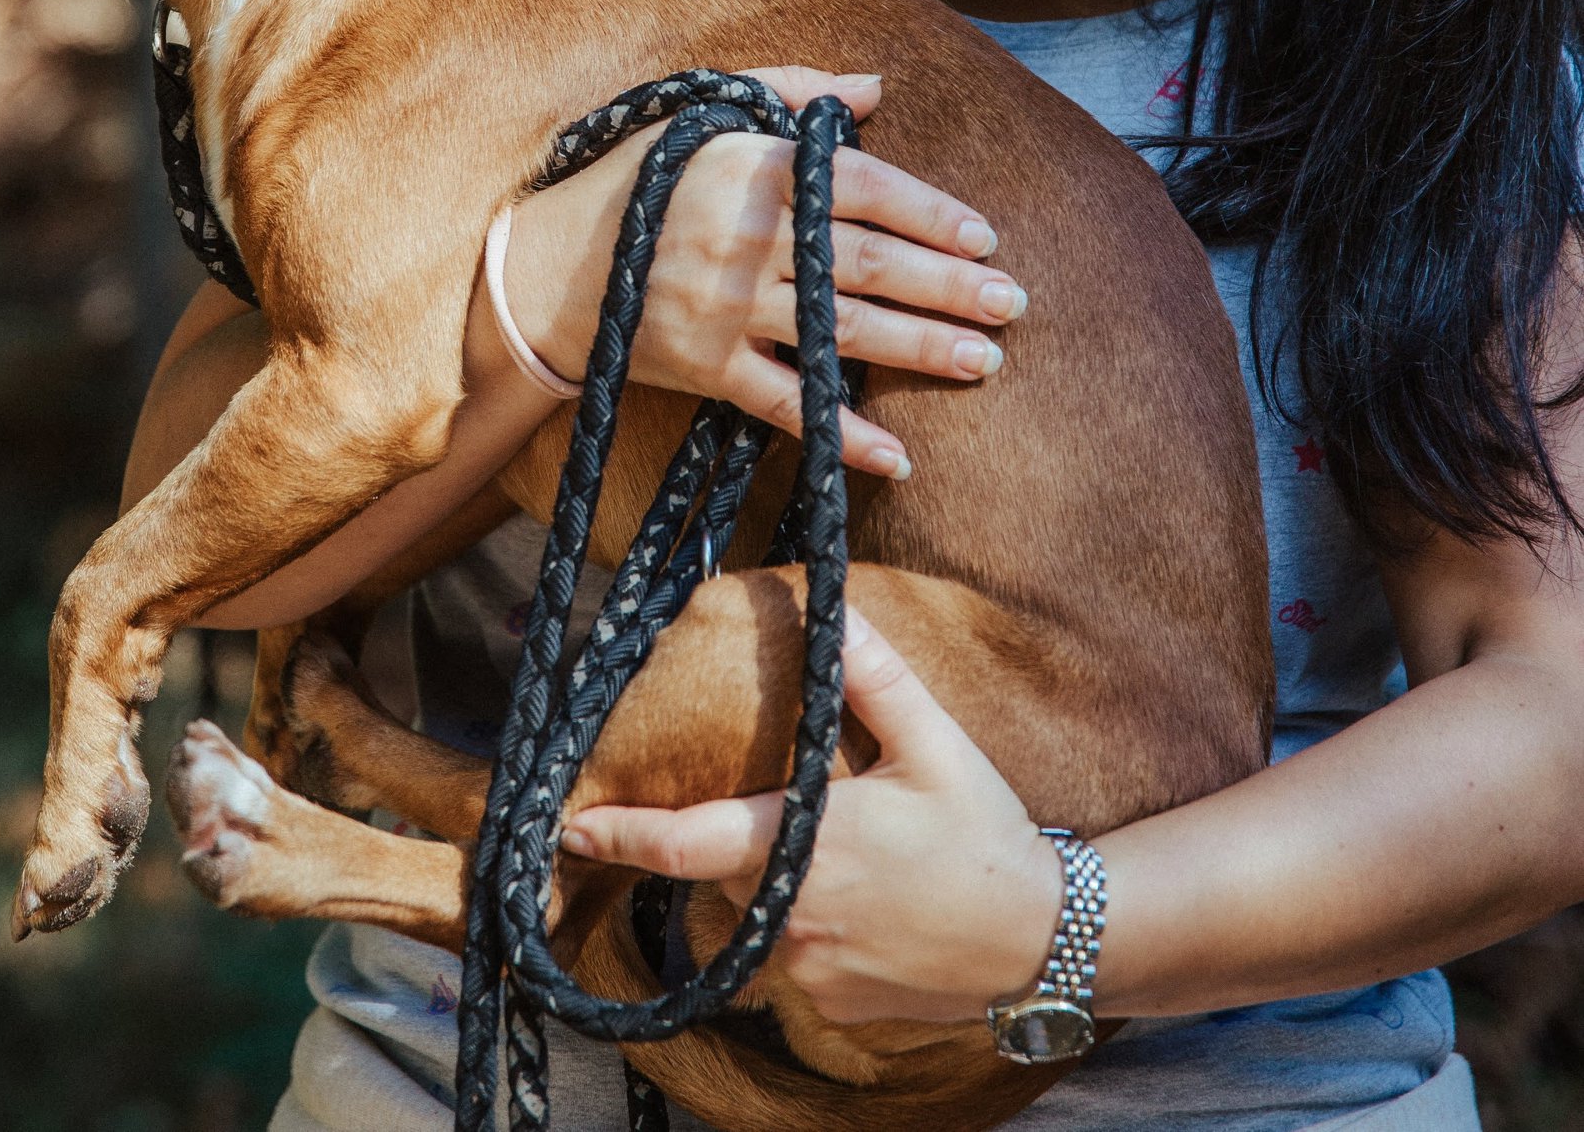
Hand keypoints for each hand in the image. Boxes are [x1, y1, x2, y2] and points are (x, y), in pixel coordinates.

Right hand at [502, 69, 1025, 476]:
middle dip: (948, 286)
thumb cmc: (634, 179)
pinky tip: (897, 455)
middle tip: (1011, 303)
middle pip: (868, 263)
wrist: (543, 266)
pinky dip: (840, 432)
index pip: (862, 186)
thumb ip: (791, 92)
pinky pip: (785, 403)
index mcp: (750, 168)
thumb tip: (875, 86)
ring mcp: (724, 307)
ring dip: (921, 350)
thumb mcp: (702, 115)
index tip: (982, 236)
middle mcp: (744, 237)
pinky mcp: (704, 365)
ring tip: (985, 361)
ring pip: (841, 331)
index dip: (930, 211)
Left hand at [560, 606, 1064, 1024]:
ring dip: (781, 884)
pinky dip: (814, 930)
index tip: (569, 826)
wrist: (1044, 943)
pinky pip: (795, 960)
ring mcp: (811, 971)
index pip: (687, 843)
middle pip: (728, 869)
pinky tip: (875, 908)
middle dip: (747, 838)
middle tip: (818, 813)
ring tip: (859, 863)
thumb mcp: (936, 745)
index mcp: (805, 845)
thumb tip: (832, 608)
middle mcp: (793, 917)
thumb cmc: (987, 836)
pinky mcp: (835, 1007)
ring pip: (758, 917)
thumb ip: (874, 679)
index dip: (622, 835)